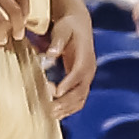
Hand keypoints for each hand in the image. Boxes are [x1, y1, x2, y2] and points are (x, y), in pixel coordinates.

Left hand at [44, 0, 95, 115]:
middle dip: (66, 101)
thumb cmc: (68, 26)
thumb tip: (51, 54)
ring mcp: (87, 77)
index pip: (79, 72)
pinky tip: (56, 113)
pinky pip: (79, 99)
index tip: (56, 92)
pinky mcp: (82, 82)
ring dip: (67, 108)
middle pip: (81, 90)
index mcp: (86, 55)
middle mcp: (89, 69)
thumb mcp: (62, 29)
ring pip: (81, 98)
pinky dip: (69, 108)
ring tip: (51, 114)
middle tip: (49, 109)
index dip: (69, 83)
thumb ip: (57, 41)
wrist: (78, 24)